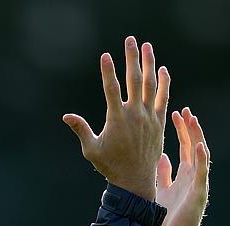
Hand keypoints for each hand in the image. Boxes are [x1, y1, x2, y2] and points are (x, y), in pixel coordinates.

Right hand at [63, 36, 170, 200]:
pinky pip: (163, 99)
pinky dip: (164, 83)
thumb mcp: (91, 149)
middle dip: (131, 58)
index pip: (111, 89)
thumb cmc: (110, 166)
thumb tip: (66, 116)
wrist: (135, 181)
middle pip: (134, 80)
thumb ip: (81, 129)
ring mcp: (149, 118)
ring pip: (150, 85)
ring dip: (149, 64)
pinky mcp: (159, 123)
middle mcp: (135, 115)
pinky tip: (162, 69)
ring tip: (147, 47)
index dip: (108, 71)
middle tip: (130, 40)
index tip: (105, 56)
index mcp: (116, 120)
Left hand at [156, 108, 209, 225]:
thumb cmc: (167, 216)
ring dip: (197, 137)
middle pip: (194, 146)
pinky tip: (199, 146)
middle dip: (190, 128)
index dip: (181, 129)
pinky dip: (202, 159)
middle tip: (184, 110)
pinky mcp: (198, 193)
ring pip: (201, 155)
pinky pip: (201, 173)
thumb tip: (161, 155)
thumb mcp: (162, 188)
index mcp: (184, 173)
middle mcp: (193, 175)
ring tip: (193, 120)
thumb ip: (163, 173)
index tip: (175, 113)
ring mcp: (197, 183)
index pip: (185, 146)